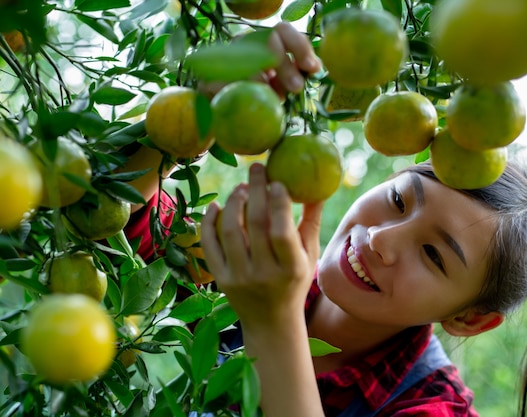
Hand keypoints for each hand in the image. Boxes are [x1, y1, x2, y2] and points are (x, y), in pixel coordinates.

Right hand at [198, 22, 321, 98]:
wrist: (223, 123)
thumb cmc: (258, 102)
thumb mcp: (280, 89)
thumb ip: (294, 77)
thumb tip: (316, 68)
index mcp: (263, 44)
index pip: (283, 31)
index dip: (300, 46)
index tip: (312, 68)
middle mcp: (243, 45)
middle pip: (267, 41)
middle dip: (286, 66)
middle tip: (297, 88)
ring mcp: (222, 61)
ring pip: (245, 60)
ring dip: (263, 79)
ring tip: (274, 98)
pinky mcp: (207, 82)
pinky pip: (226, 82)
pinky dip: (240, 91)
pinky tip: (249, 99)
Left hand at [200, 163, 322, 327]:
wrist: (270, 321)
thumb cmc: (294, 282)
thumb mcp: (308, 256)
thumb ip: (311, 222)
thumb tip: (318, 188)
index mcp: (291, 269)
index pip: (281, 232)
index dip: (278, 204)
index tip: (277, 181)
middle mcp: (264, 274)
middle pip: (255, 225)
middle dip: (255, 191)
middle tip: (257, 168)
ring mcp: (239, 278)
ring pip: (230, 232)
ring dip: (234, 204)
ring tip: (241, 187)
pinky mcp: (220, 279)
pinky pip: (210, 246)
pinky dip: (209, 223)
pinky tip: (216, 205)